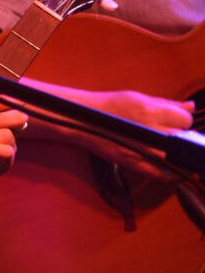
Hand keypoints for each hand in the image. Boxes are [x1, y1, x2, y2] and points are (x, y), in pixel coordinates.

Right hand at [74, 90, 193, 179]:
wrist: (82, 120)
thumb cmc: (108, 107)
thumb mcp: (137, 97)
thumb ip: (167, 103)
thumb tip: (191, 106)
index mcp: (151, 111)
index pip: (186, 119)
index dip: (181, 120)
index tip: (175, 122)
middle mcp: (150, 130)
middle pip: (184, 137)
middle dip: (179, 135)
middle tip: (168, 134)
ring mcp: (143, 149)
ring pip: (177, 157)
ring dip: (176, 153)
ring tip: (166, 148)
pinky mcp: (134, 164)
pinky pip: (162, 175)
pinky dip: (169, 174)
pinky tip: (170, 169)